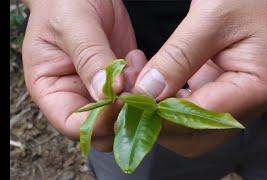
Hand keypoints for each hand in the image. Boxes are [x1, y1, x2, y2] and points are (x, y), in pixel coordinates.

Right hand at [22, 0, 145, 151]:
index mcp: (51, 90)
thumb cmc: (65, 2)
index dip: (98, 122)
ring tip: (132, 63)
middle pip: (102, 129)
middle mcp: (76, 95)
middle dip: (123, 114)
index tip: (120, 103)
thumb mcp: (73, 25)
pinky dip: (143, 84)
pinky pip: (136, 95)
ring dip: (136, 97)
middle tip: (136, 88)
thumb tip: (107, 95)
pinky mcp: (120, 79)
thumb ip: (89, 59)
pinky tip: (136, 58)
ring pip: (123, 115)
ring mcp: (100, 89)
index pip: (73, 125)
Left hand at [133, 0, 266, 156]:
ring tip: (138, 95)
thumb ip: (178, 58)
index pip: (202, 119)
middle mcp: (253, 101)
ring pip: (195, 128)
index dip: (162, 117)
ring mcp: (241, 96)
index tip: (131, 105)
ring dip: (164, 117)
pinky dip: (173, 104)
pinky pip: (197, 108)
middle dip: (161, 126)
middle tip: (132, 105)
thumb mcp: (210, 19)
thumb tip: (146, 92)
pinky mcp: (228, 87)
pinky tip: (156, 88)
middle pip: (199, 137)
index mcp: (259, 87)